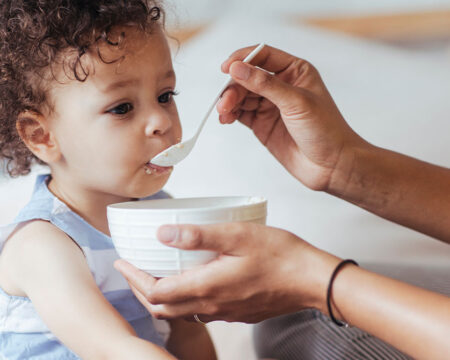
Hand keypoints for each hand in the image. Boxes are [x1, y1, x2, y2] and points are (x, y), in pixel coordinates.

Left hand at [114, 222, 339, 322]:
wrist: (311, 280)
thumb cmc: (279, 255)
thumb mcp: (237, 235)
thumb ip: (198, 235)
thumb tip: (162, 233)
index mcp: (207, 287)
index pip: (155, 291)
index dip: (133, 278)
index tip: (122, 262)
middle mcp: (211, 305)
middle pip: (162, 307)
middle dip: (140, 289)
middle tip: (132, 270)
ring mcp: (224, 312)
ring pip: (179, 312)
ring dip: (160, 296)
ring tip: (154, 274)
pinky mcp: (236, 312)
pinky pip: (199, 311)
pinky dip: (182, 299)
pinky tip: (189, 281)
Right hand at [218, 44, 366, 190]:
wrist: (331, 166)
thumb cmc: (325, 130)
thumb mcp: (296, 102)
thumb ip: (265, 85)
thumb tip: (238, 68)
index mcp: (295, 71)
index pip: (263, 56)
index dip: (243, 59)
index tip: (227, 68)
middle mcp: (282, 85)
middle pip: (248, 77)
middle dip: (234, 87)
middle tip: (225, 101)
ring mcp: (271, 105)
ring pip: (242, 96)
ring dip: (229, 102)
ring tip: (223, 112)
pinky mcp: (263, 124)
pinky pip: (241, 113)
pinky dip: (230, 114)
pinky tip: (226, 118)